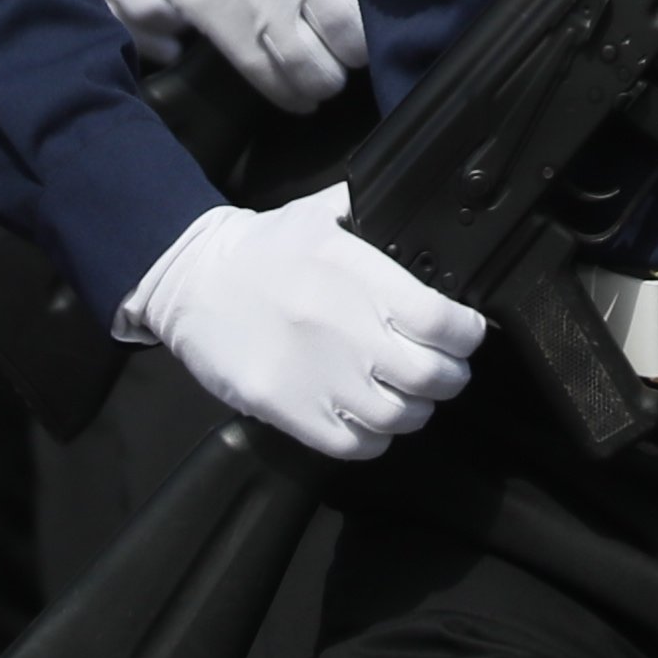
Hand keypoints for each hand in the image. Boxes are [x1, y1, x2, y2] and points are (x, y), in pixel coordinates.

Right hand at [93, 0, 365, 112]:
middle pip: (353, 27)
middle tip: (351, 54)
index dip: (380, 7)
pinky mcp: (219, 14)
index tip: (378, 17)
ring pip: (316, 62)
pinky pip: (267, 70)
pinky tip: (299, 99)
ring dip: (326, 80)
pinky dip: (289, 93)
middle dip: (356, 50)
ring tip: (326, 82)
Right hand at [122, 190, 480, 461]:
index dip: (466, 333)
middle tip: (447, 369)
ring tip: (411, 394)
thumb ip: (372, 212)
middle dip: (451, 376)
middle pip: (430, 376)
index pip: (439, 320)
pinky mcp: (289, 411)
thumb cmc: (259, 249)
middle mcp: (344, 330)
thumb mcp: (321, 214)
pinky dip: (376, 439)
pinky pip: (355, 445)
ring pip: (398, 417)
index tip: (467, 333)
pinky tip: (373, 419)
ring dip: (417, 410)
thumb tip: (421, 214)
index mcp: (358, 277)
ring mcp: (317, 378)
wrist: (190, 282)